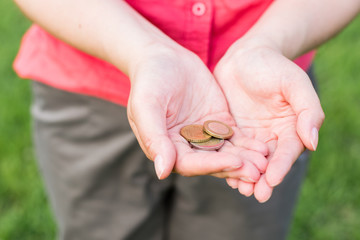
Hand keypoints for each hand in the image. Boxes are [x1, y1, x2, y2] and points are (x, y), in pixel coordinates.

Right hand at [127, 44, 267, 180]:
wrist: (163, 57)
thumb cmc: (149, 81)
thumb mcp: (146, 106)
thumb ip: (154, 138)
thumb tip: (162, 172)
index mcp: (166, 147)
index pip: (190, 164)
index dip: (212, 165)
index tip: (235, 162)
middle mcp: (186, 146)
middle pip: (211, 162)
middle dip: (234, 167)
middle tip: (257, 171)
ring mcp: (203, 135)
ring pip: (225, 152)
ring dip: (244, 158)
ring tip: (265, 160)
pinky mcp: (217, 122)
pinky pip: (233, 136)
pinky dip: (247, 143)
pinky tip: (263, 146)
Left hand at [214, 41, 324, 201]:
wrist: (245, 57)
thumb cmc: (273, 66)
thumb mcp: (294, 83)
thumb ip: (307, 110)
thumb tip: (313, 141)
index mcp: (291, 127)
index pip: (287, 151)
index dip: (281, 165)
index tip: (273, 179)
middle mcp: (272, 136)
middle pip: (268, 162)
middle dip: (263, 179)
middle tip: (256, 195)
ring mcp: (251, 135)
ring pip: (248, 159)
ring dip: (244, 175)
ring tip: (239, 189)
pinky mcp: (231, 131)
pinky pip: (230, 149)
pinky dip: (228, 161)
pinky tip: (222, 172)